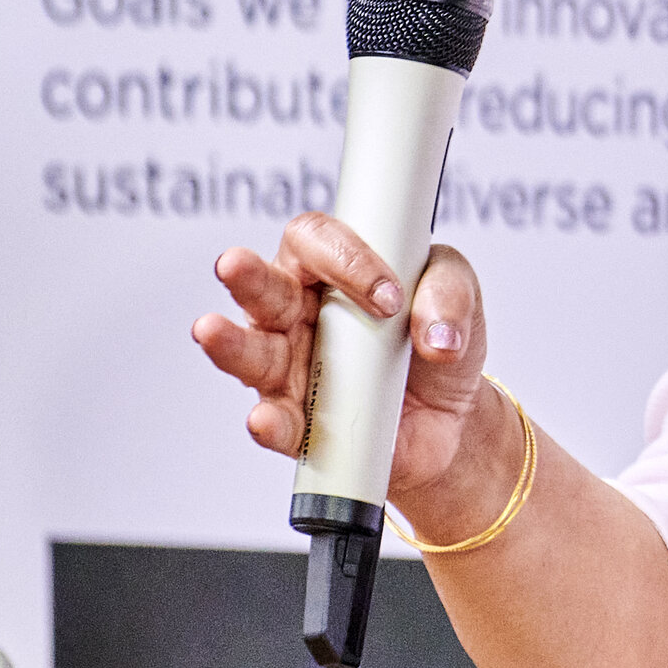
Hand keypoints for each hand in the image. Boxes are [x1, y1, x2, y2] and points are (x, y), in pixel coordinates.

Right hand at [190, 216, 496, 518]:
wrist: (451, 418)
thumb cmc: (437, 340)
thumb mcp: (458, 298)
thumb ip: (449, 294)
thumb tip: (437, 336)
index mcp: (330, 271)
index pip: (316, 242)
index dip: (346, 259)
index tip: (390, 296)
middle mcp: (297, 315)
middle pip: (262, 288)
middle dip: (247, 276)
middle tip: (234, 264)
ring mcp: (291, 370)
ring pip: (250, 353)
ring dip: (230, 344)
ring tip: (210, 331)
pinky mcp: (301, 424)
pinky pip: (277, 423)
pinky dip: (270, 423)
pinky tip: (265, 418)